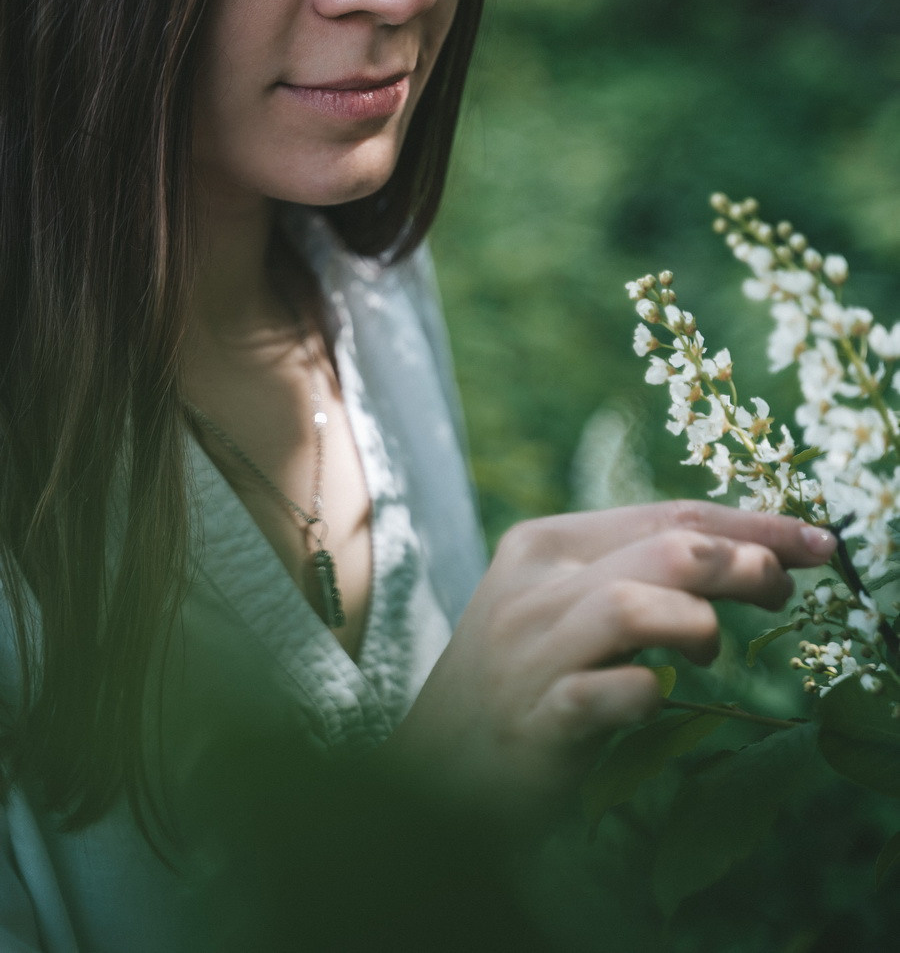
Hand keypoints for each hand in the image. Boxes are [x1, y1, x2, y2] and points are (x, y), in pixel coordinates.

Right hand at [395, 501, 835, 804]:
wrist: (433, 766)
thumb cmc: (520, 677)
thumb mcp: (564, 604)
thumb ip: (632, 572)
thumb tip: (740, 554)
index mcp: (545, 543)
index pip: (668, 514)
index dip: (753, 524)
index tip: (817, 543)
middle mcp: (535, 586)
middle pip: (668, 550)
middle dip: (747, 562)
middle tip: (784, 590)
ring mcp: (530, 653)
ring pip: (637, 605)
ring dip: (699, 626)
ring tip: (708, 653)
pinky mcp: (534, 721)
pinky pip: (605, 695)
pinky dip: (644, 695)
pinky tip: (651, 700)